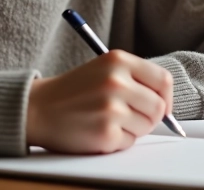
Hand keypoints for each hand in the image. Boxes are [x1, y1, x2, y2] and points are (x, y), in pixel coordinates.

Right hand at [25, 49, 173, 153]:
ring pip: (146, 127)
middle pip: (159, 107)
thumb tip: (167, 104)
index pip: (163, 80)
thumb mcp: (104, 69)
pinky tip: (98, 130)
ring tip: (108, 120)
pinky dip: (117, 141)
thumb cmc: (73, 91)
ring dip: (132, 129)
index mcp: (118, 61)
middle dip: (149, 117)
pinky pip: (129, 142)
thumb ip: (135, 80)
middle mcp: (117, 82)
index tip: (162, 106)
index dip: (166, 97)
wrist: (37, 108)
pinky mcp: (106, 133)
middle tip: (129, 117)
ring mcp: (112, 108)